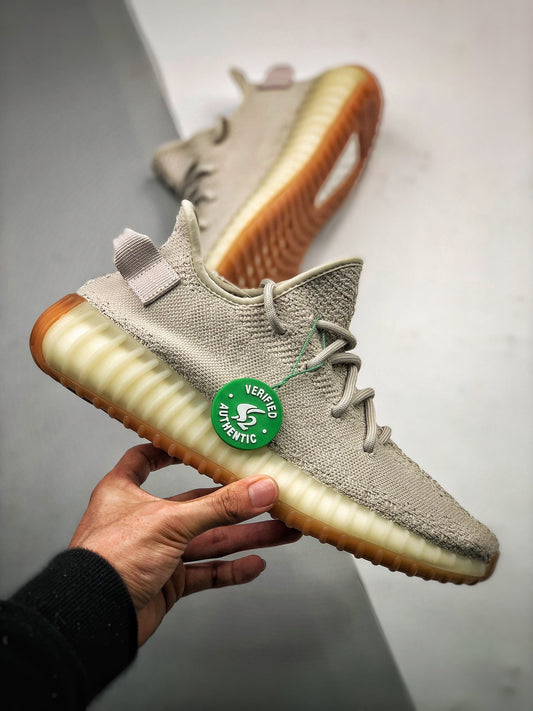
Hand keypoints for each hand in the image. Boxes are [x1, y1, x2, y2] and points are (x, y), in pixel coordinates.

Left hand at [69, 444, 300, 644]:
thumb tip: (261, 489)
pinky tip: (254, 565)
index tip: (197, 445)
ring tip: (281, 531)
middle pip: (196, 505)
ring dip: (244, 537)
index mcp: (126, 492)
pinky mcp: (166, 583)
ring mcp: (156, 552)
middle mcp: (142, 519)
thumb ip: (220, 507)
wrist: (93, 619)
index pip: (144, 460)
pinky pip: (204, 572)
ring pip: (208, 540)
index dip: (169, 451)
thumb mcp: (171, 522)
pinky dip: (230, 569)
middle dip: (236, 504)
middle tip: (269, 498)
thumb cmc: (110, 561)